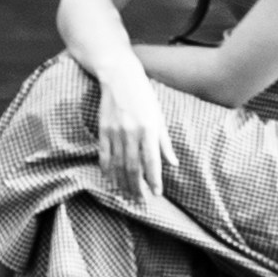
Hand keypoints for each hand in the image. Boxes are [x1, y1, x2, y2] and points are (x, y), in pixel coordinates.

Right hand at [92, 64, 163, 188]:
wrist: (119, 76)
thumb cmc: (144, 96)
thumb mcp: (159, 117)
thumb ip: (165, 142)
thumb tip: (174, 164)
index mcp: (148, 129)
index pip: (152, 161)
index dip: (155, 179)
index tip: (157, 193)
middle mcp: (131, 132)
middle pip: (133, 167)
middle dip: (137, 186)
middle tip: (141, 200)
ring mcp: (115, 131)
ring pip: (119, 164)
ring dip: (123, 181)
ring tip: (128, 194)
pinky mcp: (103, 129)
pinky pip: (104, 154)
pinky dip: (107, 168)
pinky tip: (110, 179)